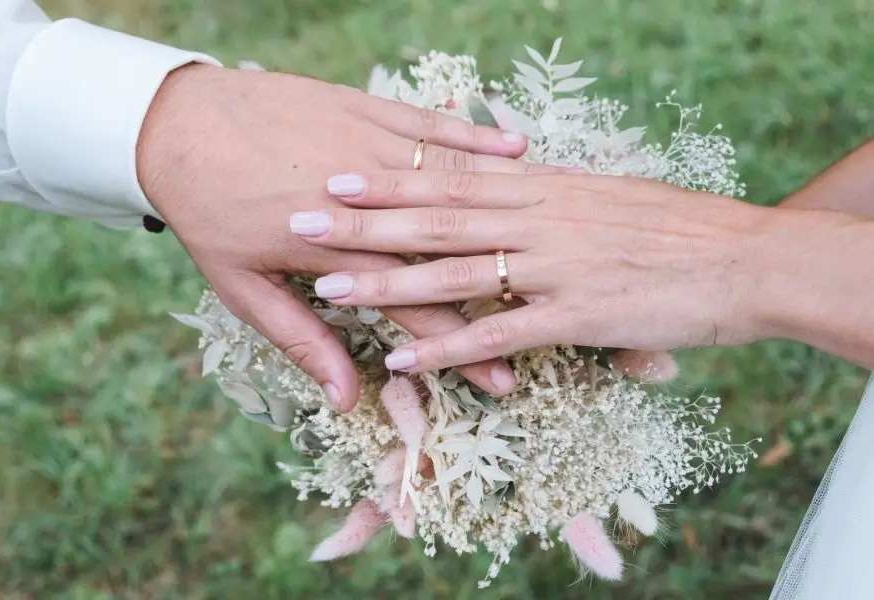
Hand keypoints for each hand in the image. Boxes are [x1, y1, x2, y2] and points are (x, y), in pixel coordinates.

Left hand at [136, 65, 546, 409]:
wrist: (179, 123)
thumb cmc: (207, 210)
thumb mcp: (243, 288)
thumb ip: (300, 341)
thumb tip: (344, 395)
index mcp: (341, 254)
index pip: (419, 306)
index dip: (465, 347)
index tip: (503, 379)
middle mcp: (368, 202)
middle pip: (449, 253)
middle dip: (503, 293)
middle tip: (551, 313)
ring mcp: (373, 148)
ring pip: (453, 187)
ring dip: (506, 214)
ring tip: (559, 235)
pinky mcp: (371, 110)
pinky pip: (437, 124)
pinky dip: (479, 137)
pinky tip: (521, 147)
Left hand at [289, 170, 772, 371]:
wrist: (743, 258)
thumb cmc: (674, 230)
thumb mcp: (605, 197)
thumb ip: (550, 197)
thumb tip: (512, 186)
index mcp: (542, 189)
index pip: (449, 178)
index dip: (388, 177)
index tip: (335, 174)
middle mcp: (538, 218)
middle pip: (434, 217)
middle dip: (363, 220)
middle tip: (301, 216)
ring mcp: (555, 266)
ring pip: (453, 273)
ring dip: (387, 282)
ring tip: (327, 286)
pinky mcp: (577, 314)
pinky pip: (498, 333)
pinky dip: (448, 347)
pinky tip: (403, 357)